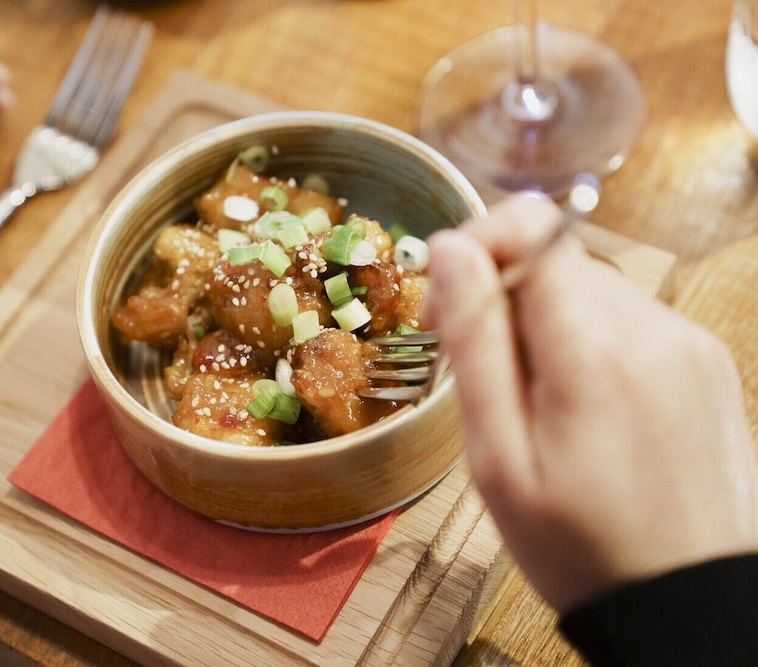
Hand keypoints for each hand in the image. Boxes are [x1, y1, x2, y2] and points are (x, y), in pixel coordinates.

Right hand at [424, 193, 757, 611]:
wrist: (683, 601)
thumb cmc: (577, 544)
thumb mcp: (497, 456)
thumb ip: (474, 342)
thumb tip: (448, 249)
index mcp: (595, 350)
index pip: (533, 226)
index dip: (475, 247)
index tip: (445, 308)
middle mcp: (652, 328)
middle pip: (554, 258)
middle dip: (501, 294)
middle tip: (477, 371)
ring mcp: (685, 340)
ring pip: (587, 287)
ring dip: (542, 320)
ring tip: (531, 401)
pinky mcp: (701, 359)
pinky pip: (626, 319)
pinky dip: (586, 340)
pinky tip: (579, 407)